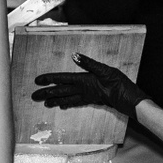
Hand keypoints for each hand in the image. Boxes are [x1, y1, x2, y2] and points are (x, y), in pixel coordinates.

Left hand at [32, 53, 147, 117]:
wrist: (128, 99)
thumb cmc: (118, 83)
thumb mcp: (104, 69)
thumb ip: (88, 63)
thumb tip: (74, 56)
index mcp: (83, 80)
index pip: (61, 79)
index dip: (48, 80)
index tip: (37, 81)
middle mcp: (82, 90)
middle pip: (60, 92)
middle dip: (46, 94)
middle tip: (34, 97)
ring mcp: (86, 96)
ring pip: (66, 99)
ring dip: (55, 101)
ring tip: (45, 104)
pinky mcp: (92, 100)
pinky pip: (76, 102)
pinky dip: (68, 104)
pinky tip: (64, 106)